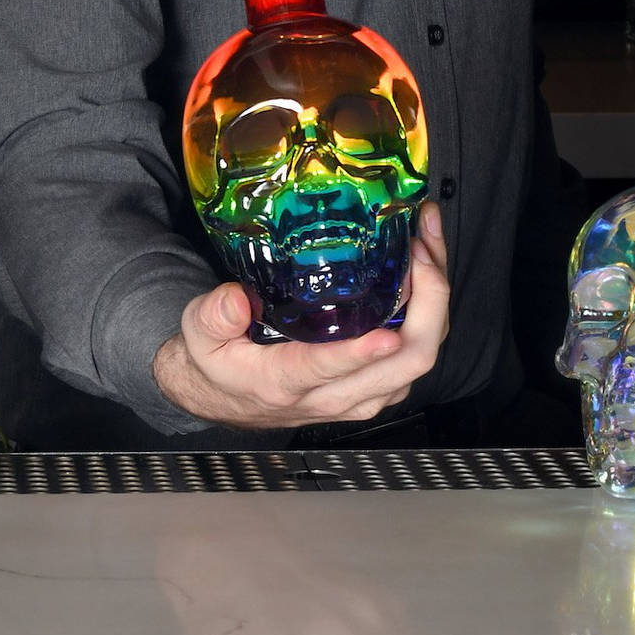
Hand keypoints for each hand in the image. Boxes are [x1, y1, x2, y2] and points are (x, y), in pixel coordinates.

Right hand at [152, 202, 449, 429]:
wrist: (226, 394)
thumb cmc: (219, 360)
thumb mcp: (198, 335)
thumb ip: (212, 316)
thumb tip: (234, 297)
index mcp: (286, 382)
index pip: (329, 371)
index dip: (361, 354)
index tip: (384, 333)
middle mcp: (335, 395)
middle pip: (405, 364)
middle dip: (429, 303)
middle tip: (422, 248)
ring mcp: (362, 394)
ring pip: (421, 357)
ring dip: (436, 298)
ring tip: (430, 239)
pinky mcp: (376, 385)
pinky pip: (419, 352)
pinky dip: (431, 308)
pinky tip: (425, 264)